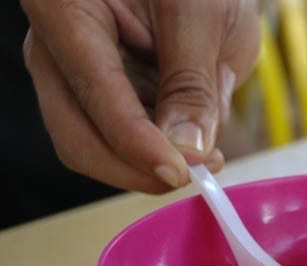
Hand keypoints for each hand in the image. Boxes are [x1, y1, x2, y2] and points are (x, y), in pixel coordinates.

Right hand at [22, 0, 259, 192]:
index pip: (92, 91)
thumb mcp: (201, 13)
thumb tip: (187, 148)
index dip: (136, 143)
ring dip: (163, 155)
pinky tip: (201, 118)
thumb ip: (193, 81)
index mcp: (65, 9)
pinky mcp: (106, 103)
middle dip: (143, 167)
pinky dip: (170, 146)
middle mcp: (57, 52)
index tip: (181, 170)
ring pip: (107, 152)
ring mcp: (78, 82)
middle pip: (80, 139)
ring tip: (211, 121)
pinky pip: (132, 146)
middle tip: (201, 168)